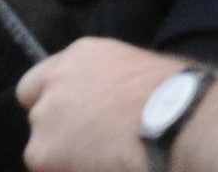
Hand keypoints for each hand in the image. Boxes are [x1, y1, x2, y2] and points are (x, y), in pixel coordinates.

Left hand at [16, 39, 180, 171]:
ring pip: (42, 148)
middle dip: (58, 133)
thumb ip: (107, 82)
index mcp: (81, 56)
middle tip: (90, 147)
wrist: (178, 122)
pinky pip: (51, 168)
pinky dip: (70, 171)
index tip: (74, 121)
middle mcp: (55, 81)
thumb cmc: (175, 98)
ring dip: (64, 158)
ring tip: (100, 163)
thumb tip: (109, 105)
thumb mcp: (136, 71)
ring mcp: (45, 116)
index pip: (41, 81)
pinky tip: (102, 168)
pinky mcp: (43, 151)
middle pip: (39, 115)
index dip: (55, 104)